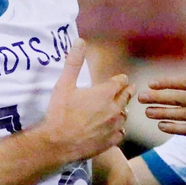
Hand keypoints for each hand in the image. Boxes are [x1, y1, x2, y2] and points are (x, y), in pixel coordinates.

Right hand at [34, 44, 131, 162]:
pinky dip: (117, 129)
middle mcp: (115, 108)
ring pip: (125, 115)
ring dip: (122, 110)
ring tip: (117, 110)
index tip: (119, 80)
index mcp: (106, 93)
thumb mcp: (64, 84)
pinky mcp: (112, 141)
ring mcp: (115, 126)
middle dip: (126, 92)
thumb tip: (80, 41)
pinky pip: (121, 132)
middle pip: (127, 97)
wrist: (58, 143)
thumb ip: (74, 62)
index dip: (119, 80)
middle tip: (126, 90)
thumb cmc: (60, 113)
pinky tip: (111, 128)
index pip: (121, 81)